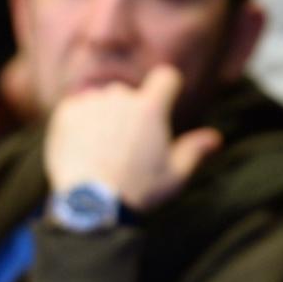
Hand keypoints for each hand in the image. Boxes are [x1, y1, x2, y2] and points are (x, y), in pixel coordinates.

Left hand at [45, 66, 221, 210]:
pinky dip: (80, 123)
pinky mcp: (67, 113)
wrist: (92, 204)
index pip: (166, 77)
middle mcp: (121, 98)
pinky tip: (84, 148)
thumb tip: (215, 138)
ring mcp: (92, 104)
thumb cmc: (139, 191)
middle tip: (126, 145)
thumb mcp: (174, 175)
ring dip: (103, 116)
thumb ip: (194, 151)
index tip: (163, 101)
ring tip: (102, 149)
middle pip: (129, 93)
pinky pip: (77, 108)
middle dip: (129, 112)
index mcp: (151, 109)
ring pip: (101, 100)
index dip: (167, 87)